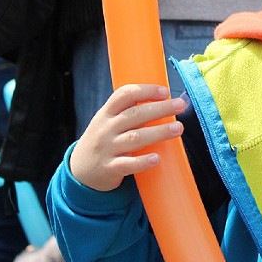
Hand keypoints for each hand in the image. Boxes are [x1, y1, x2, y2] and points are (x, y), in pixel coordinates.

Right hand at [69, 84, 185, 191]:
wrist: (80, 171)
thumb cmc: (104, 140)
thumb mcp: (108, 122)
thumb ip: (130, 112)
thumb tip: (165, 102)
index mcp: (107, 113)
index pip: (124, 95)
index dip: (145, 91)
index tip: (165, 91)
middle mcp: (106, 128)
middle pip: (135, 115)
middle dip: (160, 108)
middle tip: (181, 105)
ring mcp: (107, 148)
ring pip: (135, 138)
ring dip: (159, 132)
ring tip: (179, 128)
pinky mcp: (110, 168)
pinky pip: (127, 164)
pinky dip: (142, 161)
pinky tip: (157, 158)